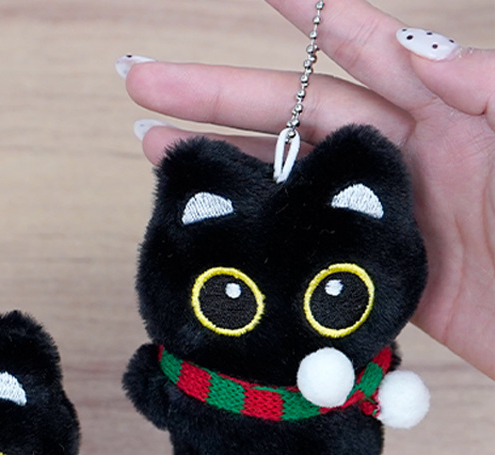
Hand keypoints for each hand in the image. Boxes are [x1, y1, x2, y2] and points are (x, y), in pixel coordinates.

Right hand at [118, 0, 494, 377]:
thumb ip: (492, 90)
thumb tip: (419, 52)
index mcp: (450, 114)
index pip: (365, 50)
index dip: (309, 16)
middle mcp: (408, 159)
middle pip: (296, 114)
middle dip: (217, 94)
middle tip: (146, 80)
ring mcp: (386, 218)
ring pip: (287, 181)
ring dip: (223, 162)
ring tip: (155, 147)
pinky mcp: (380, 276)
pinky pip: (306, 247)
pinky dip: (260, 234)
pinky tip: (221, 225)